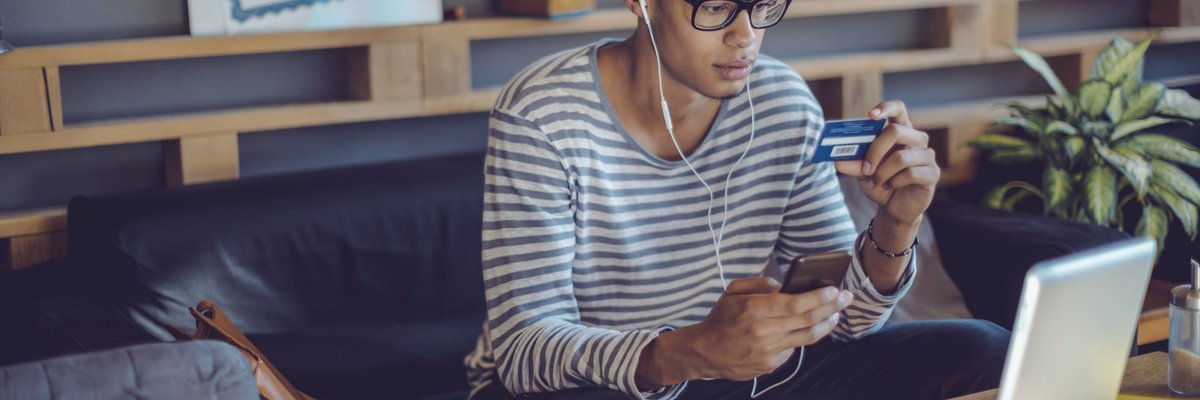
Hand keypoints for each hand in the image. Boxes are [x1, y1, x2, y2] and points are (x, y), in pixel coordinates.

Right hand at [667, 278, 851, 381]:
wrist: (705, 352)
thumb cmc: (720, 319)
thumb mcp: (732, 292)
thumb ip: (758, 283)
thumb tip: (782, 285)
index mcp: (753, 309)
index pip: (795, 303)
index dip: (819, 297)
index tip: (835, 289)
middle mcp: (763, 331)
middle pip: (807, 319)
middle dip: (832, 307)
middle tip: (847, 298)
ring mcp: (768, 351)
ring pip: (807, 337)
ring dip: (826, 324)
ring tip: (836, 314)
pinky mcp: (770, 365)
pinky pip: (793, 349)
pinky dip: (803, 337)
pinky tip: (808, 329)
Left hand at [834, 100, 938, 224]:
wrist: (894, 207)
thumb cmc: (880, 182)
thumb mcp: (863, 173)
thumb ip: (853, 163)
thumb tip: (838, 161)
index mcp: (900, 131)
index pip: (898, 109)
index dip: (886, 108)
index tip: (871, 114)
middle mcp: (916, 139)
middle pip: (896, 131)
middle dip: (875, 151)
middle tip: (865, 169)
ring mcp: (927, 155)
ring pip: (901, 157)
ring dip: (882, 173)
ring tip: (876, 182)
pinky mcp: (933, 173)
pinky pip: (911, 173)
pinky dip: (894, 182)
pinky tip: (890, 187)